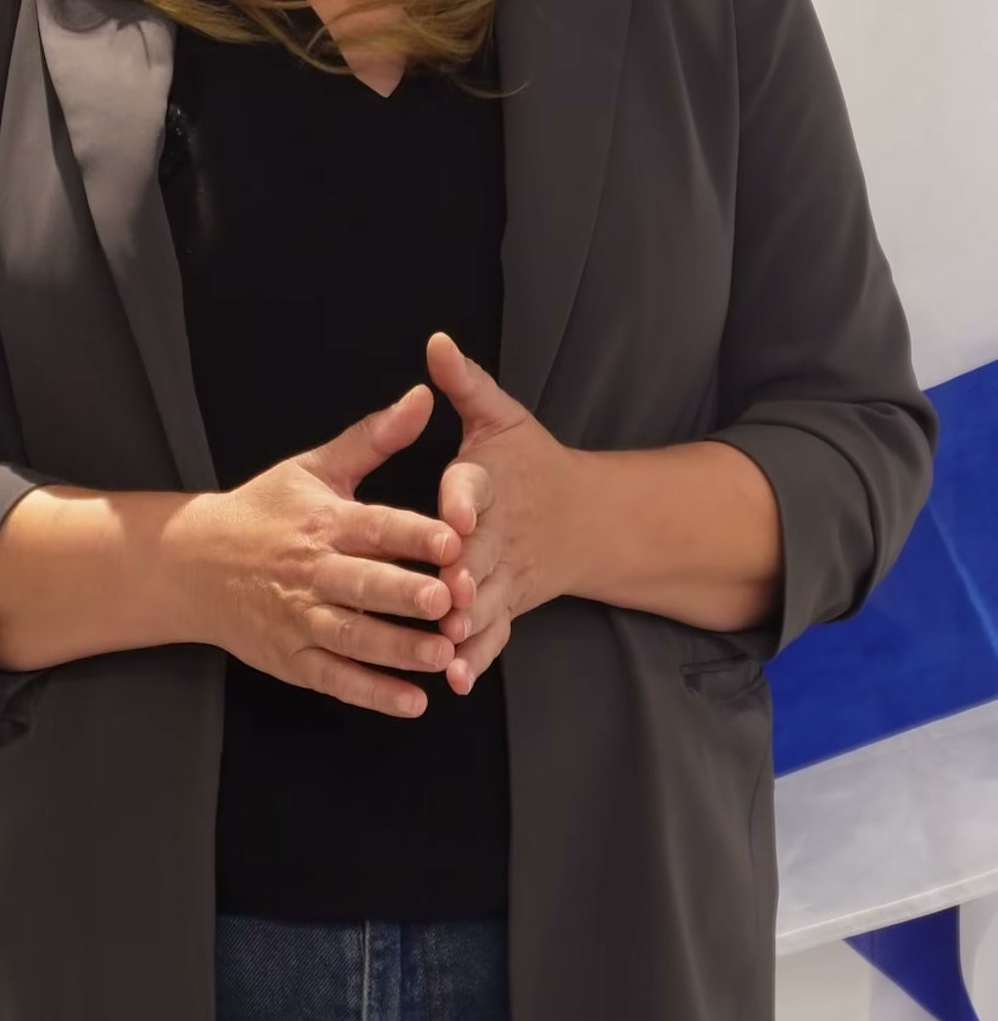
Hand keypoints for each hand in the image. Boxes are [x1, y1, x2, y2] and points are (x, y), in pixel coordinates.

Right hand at [187, 383, 463, 719]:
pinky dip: (373, 694)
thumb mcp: (315, 466)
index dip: (413, 533)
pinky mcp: (292, 659)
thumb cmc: (265, 510)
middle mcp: (312, 572)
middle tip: (447, 601)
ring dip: (398, 650)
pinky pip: (336, 679)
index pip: (373, 527)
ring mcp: (299, 619)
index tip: (453, 539)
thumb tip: (423, 397)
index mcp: (323, 521)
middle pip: (363, 586)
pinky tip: (412, 702)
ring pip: (353, 638)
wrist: (194, 563)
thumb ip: (374, 437)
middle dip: (404, 595)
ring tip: (443, 656)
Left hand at [423, 331, 571, 695]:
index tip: (453, 514)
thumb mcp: (501, 417)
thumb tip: (436, 341)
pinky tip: (453, 679)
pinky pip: (493, 636)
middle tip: (443, 590)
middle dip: (463, 573)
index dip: (463, 501)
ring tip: (443, 640)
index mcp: (489, 482)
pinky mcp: (507, 607)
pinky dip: (476, 658)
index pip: (475, 488)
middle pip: (480, 555)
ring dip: (467, 622)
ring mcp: (506, 576)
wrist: (585, 519)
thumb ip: (465, 384)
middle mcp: (499, 534)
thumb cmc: (530, 462)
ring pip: (485, 601)